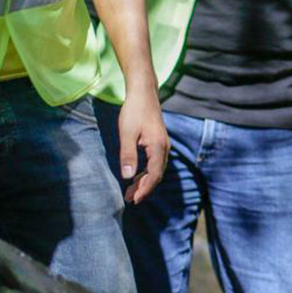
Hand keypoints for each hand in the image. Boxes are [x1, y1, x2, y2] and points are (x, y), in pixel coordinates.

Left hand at [119, 86, 169, 203]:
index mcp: (158, 147)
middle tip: (130, 199)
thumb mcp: (127, 133)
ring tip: (130, 192)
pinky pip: (154, 163)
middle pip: (157, 174)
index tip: (134, 200)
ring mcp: (163, 145)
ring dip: (144, 181)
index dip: (145, 189)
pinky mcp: (158, 142)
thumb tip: (127, 177)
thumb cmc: (134, 111)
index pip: (154, 174)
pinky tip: (135, 176)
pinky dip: (145, 172)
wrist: (143, 93)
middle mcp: (164, 148)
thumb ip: (128, 155)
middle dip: (144, 188)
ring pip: (156, 169)